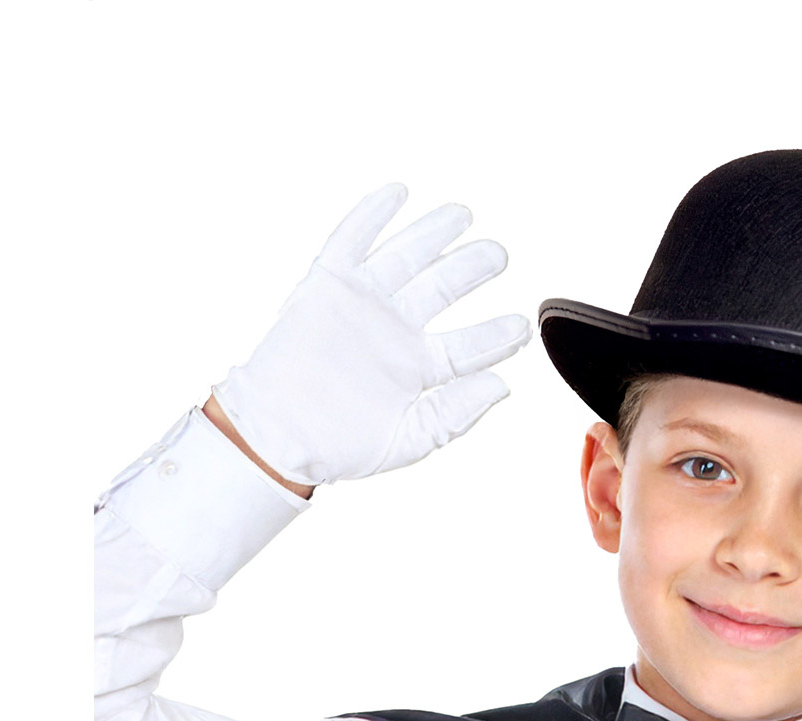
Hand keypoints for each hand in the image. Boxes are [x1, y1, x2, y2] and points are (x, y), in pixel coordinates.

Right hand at [212, 183, 531, 486]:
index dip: (496, 336)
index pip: (468, 346)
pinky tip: (397, 193)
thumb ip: (457, 412)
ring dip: (433, 234)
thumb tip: (502, 385)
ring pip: (405, 258)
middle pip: (442, 288)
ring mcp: (363, 305)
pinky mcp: (326, 287)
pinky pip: (350, 242)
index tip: (523, 328)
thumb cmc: (338, 446)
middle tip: (498, 254)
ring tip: (462, 215)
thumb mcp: (411, 439)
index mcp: (419, 368)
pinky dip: (371, 216)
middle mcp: (395, 329)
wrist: (277, 437)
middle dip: (472, 269)